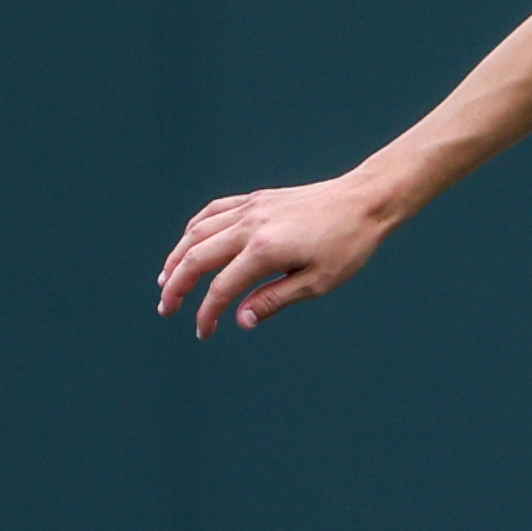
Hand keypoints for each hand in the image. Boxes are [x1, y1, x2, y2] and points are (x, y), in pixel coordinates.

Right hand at [156, 174, 401, 337]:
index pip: (221, 288)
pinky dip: (195, 228)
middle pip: (197, 257)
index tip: (204, 332)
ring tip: (166, 280)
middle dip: (176, 285)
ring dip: (177, 256)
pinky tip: (189, 242)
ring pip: (198, 232)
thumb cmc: (348, 244)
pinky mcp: (257, 198)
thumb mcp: (318, 282)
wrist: (365, 200)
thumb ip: (275, 300)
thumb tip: (240, 320)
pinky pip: (214, 211)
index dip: (207, 313)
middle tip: (166, 308)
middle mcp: (250, 225)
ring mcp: (251, 208)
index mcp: (265, 250)